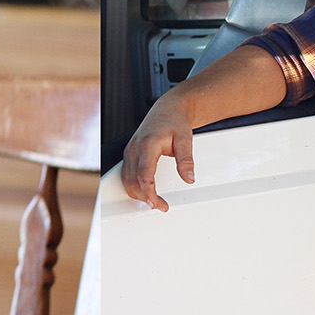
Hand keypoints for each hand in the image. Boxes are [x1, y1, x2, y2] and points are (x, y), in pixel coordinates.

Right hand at [119, 96, 195, 211]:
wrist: (168, 108)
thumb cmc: (175, 121)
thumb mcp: (185, 140)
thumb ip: (186, 160)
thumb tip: (189, 178)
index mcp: (147, 145)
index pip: (143, 175)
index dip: (148, 192)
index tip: (156, 203)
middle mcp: (134, 148)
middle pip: (132, 181)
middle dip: (145, 197)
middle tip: (162, 206)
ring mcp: (129, 151)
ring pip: (126, 180)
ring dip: (138, 194)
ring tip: (155, 202)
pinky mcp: (129, 153)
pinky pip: (126, 174)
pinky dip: (133, 186)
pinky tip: (144, 192)